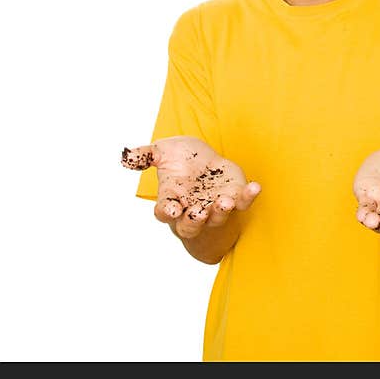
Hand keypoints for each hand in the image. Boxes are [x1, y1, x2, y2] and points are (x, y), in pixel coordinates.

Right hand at [121, 136, 261, 238]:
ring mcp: (214, 206)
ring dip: (220, 212)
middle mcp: (192, 208)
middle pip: (190, 226)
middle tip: (198, 213)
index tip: (172, 209)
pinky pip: (243, 203)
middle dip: (194, 221)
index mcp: (171, 199)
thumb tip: (125, 156)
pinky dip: (248, 197)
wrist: (204, 156)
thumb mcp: (162, 152)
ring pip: (217, 218)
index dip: (167, 212)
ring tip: (225, 202)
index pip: (165, 212)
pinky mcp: (235, 198)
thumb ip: (145, 155)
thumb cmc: (180, 158)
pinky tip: (254, 187)